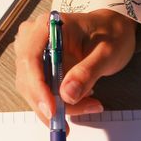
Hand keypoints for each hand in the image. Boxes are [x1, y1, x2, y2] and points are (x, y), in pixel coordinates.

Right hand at [14, 9, 137, 125]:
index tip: (52, 110)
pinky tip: (82, 101)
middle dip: (52, 103)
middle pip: (28, 79)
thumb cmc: (110, 34)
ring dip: (59, 106)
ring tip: (90, 105)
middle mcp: (32, 39)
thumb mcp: (106, 52)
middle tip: (82, 113)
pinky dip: (60, 104)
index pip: (30, 59)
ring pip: (34, 91)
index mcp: (46, 27)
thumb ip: (87, 72)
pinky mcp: (38, 70)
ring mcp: (32, 55)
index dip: (38, 88)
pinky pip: (41, 93)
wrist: (113, 31)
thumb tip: (67, 95)